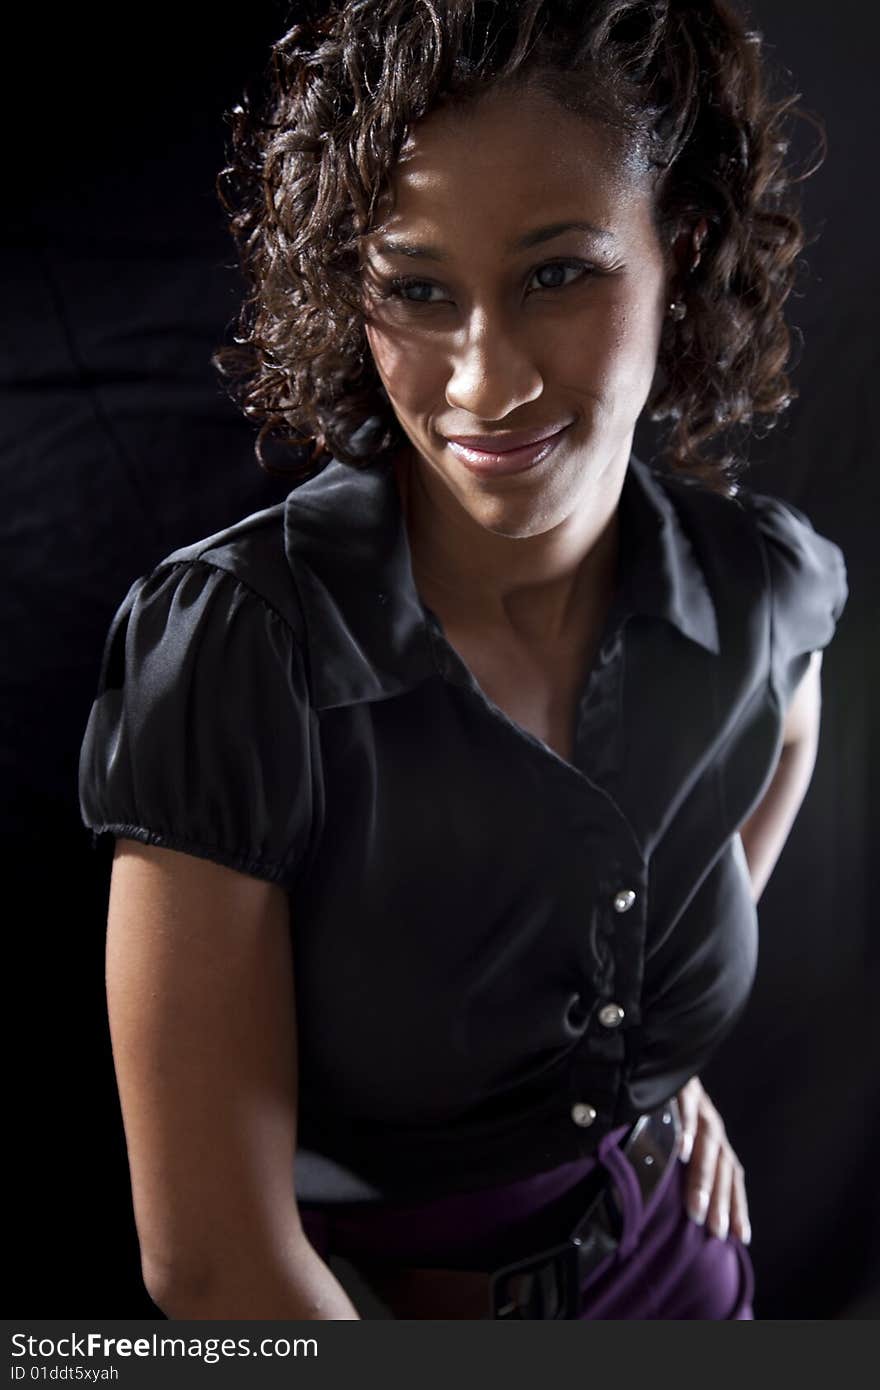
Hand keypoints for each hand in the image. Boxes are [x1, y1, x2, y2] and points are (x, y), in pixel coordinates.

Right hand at [676, 1076, 750, 1245]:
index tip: (739, 1238)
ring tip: (698, 1206)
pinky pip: (685, 1108)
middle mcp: (711, 1122)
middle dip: (720, 1199)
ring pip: (708, 1142)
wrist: (657, 1051)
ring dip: (703, 1176)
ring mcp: (699, 1102)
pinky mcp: (681, 1084)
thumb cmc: (661, 1103)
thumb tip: (677, 1205)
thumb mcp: (674, 1134)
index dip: (737, 1204)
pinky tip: (681, 1152)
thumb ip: (677, 1163)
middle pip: (722, 1163)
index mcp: (714, 1137)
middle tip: (714, 1231)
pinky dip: (686, 1130)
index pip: (732, 1173)